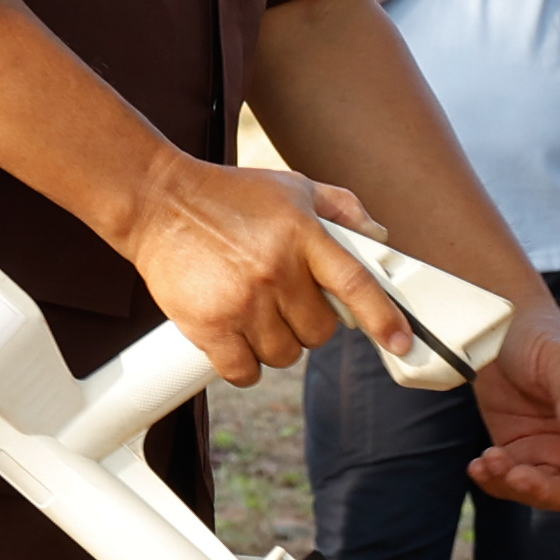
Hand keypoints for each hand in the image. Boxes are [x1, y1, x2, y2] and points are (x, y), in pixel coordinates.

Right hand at [105, 150, 412, 386]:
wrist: (158, 202)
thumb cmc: (230, 197)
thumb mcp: (292, 187)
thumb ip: (342, 208)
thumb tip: (380, 238)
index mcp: (304, 235)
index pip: (356, 283)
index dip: (384, 318)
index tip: (401, 343)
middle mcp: (277, 270)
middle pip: (320, 333)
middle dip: (308, 325)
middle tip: (283, 302)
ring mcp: (243, 300)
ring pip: (284, 356)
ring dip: (274, 344)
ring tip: (253, 311)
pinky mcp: (209, 325)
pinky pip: (245, 372)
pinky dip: (244, 365)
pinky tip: (234, 339)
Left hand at [465, 316, 559, 525]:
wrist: (495, 326)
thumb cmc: (538, 334)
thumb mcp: (558, 358)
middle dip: (548, 491)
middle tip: (515, 474)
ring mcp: (548, 450)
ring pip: (541, 491)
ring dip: (513, 485)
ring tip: (487, 461)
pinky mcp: (517, 451)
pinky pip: (510, 481)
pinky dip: (494, 481)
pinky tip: (477, 466)